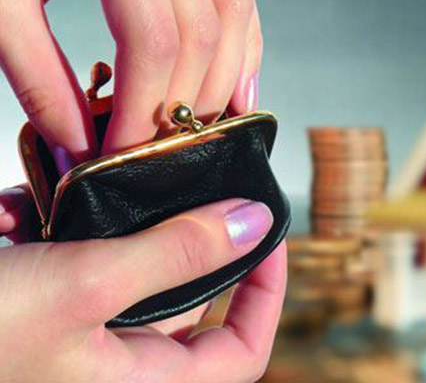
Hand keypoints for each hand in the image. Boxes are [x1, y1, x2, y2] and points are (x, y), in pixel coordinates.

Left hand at [0, 0, 261, 170]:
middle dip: (183, 104)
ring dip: (222, 81)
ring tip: (204, 128)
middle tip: (156, 150)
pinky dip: (242, 42)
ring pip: (232, 13)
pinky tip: (237, 82)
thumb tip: (75, 138)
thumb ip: (33, 67)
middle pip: (201, 33)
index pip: (153, 39)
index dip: (143, 107)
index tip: (122, 152)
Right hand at [0, 198, 285, 380]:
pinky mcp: (41, 303)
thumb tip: (252, 222)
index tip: (269, 236)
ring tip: (113, 183)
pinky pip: (77, 260)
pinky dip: (65, 225)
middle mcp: (114, 363)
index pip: (238, 352)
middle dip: (192, 241)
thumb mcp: (85, 287)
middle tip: (199, 186)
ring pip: (132, 272)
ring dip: (124, 226)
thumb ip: (175, 256)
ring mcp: (76, 333)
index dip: (266, 295)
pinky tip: (34, 200)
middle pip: (190, 302)